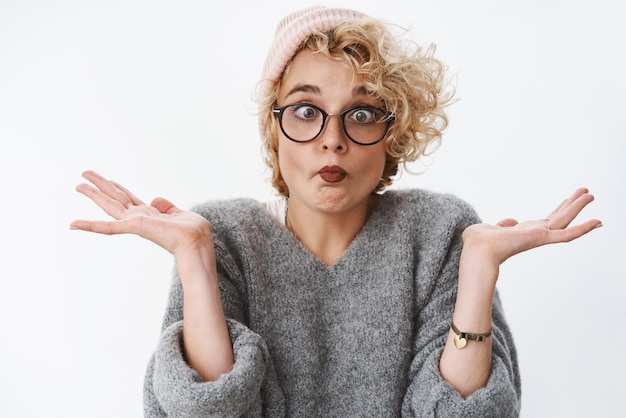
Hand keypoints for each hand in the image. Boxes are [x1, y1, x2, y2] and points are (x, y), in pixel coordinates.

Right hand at [70, 170, 212, 257]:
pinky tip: (73, 224)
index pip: (130, 199)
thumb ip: (167, 207)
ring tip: (78, 185)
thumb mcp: (180, 214)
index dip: (118, 188)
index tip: (108, 180)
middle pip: (116, 197)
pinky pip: (108, 227)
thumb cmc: (193, 233)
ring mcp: (135, 222)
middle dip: (100, 185)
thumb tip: (155, 199)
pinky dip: (90, 225)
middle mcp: (140, 218)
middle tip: (84, 174)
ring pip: (110, 204)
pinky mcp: (134, 226)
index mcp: (150, 216)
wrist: (197, 243)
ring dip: (94, 194)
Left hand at [462, 187, 601, 265]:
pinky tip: (598, 222)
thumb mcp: (489, 229)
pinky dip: (583, 229)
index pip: (545, 221)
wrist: (478, 251)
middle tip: (586, 192)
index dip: (557, 212)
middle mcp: (533, 234)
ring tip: (590, 194)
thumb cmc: (477, 243)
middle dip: (572, 204)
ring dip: (578, 206)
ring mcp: (539, 237)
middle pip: (558, 217)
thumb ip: (502, 225)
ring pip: (564, 220)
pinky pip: (567, 234)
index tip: (567, 203)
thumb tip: (510, 222)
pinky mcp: (542, 238)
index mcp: (523, 232)